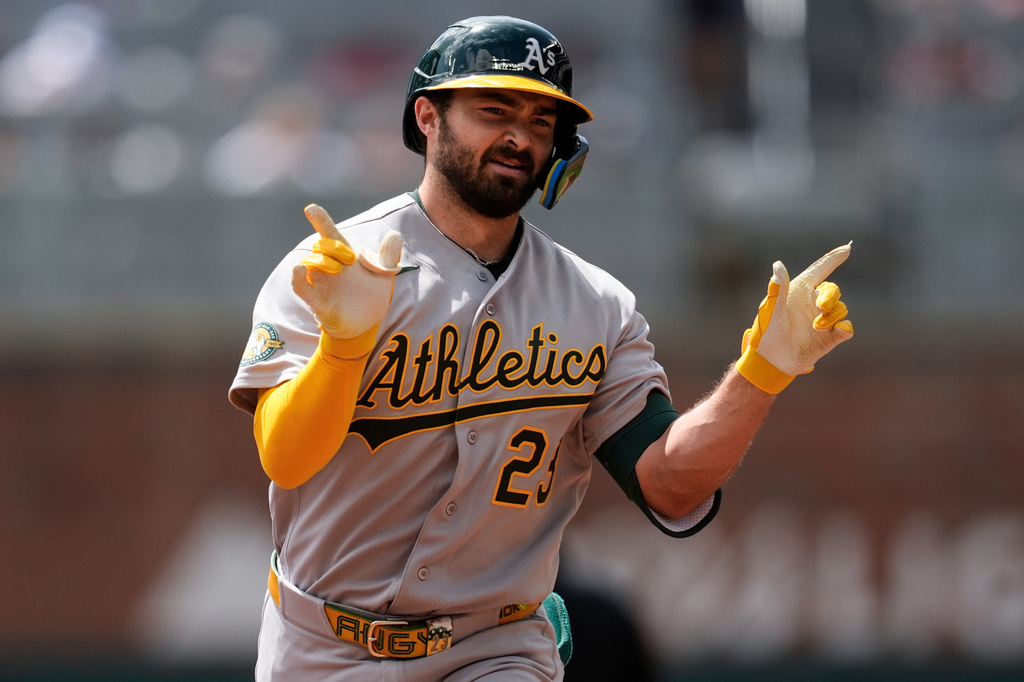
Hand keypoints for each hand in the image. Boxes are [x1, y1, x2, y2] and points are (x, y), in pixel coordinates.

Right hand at [291, 204, 402, 340]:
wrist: (367, 323)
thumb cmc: (372, 295)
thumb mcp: (384, 274)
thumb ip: (387, 255)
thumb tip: (395, 234)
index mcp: (344, 256)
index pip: (330, 233)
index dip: (321, 220)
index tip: (312, 209)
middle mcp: (329, 266)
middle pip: (320, 246)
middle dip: (332, 247)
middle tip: (350, 259)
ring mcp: (321, 282)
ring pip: (309, 263)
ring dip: (321, 261)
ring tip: (338, 269)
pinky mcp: (317, 300)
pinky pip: (300, 287)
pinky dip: (297, 278)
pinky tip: (298, 270)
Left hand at [736, 243, 853, 393]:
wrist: (770, 361)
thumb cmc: (765, 333)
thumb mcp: (770, 310)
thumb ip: (778, 289)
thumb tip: (777, 265)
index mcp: (799, 291)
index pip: (819, 270)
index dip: (832, 259)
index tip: (847, 248)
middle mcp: (813, 303)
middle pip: (832, 290)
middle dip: (830, 295)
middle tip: (821, 306)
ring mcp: (822, 320)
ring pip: (840, 309)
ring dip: (832, 315)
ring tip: (816, 326)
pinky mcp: (830, 337)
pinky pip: (846, 328)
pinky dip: (845, 328)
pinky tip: (840, 330)